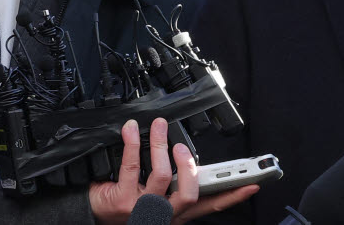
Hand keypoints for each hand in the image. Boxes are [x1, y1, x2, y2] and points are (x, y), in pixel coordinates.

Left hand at [88, 117, 258, 224]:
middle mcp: (162, 215)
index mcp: (176, 213)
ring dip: (159, 144)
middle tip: (183, 148)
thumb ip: (176, 187)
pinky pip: (131, 166)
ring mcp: (142, 210)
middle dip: (188, 165)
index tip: (251, 183)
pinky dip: (132, 143)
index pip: (210, 205)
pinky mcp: (122, 201)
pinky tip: (129, 131)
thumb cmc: (124, 206)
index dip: (232, 195)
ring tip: (156, 127)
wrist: (93, 217)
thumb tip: (193, 161)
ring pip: (161, 175)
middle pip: (188, 193)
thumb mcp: (157, 202)